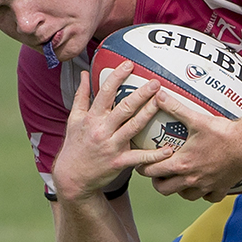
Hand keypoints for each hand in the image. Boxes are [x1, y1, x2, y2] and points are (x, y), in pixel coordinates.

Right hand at [51, 64, 173, 201]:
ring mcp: (111, 146)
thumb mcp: (73, 119)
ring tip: (163, 102)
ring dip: (149, 114)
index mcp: (92, 118)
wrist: (73, 177)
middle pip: (124, 108)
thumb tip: (84, 73)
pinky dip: (155, 155)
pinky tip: (169, 149)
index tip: (129, 65)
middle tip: (156, 82)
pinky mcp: (119, 162)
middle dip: (141, 94)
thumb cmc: (75, 146)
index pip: (104, 93)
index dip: (117, 77)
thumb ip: (81, 95)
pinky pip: (139, 157)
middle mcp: (102, 130)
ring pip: (133, 127)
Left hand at [140, 87, 241, 200]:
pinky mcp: (221, 189)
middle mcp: (191, 179)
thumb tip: (158, 95)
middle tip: (158, 172)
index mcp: (182, 164)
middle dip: (157, 182)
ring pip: (184, 196)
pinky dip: (203, 194)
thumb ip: (175, 108)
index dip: (143, 168)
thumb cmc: (224, 133)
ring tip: (178, 178)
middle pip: (164, 189)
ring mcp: (206, 186)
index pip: (152, 171)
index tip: (142, 163)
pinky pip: (208, 198)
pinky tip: (203, 185)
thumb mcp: (196, 119)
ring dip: (178, 189)